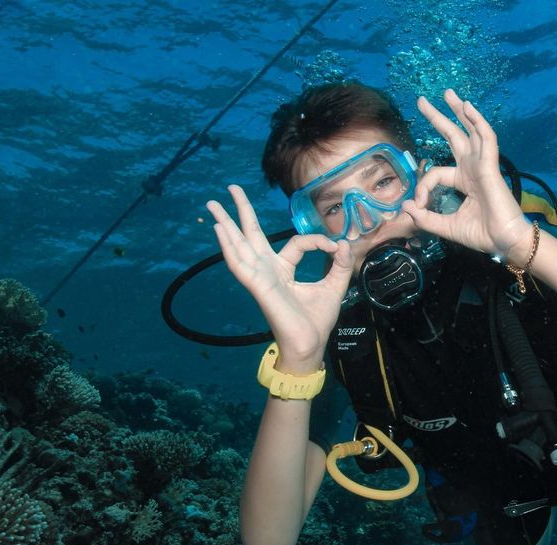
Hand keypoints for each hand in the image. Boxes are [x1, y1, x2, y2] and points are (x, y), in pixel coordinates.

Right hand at [206, 185, 353, 367]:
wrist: (310, 345)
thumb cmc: (317, 321)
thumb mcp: (334, 286)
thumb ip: (339, 264)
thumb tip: (344, 242)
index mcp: (283, 270)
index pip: (297, 243)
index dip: (318, 241)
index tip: (336, 247)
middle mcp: (268, 270)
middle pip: (251, 234)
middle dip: (241, 211)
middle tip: (231, 186)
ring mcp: (260, 278)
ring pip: (239, 245)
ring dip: (225, 223)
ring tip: (212, 203)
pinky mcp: (258, 287)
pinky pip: (240, 265)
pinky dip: (229, 247)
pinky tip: (220, 230)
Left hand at [402, 89, 532, 264]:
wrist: (505, 241)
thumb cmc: (481, 234)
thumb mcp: (445, 226)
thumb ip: (425, 218)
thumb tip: (405, 206)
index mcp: (463, 181)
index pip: (435, 173)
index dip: (422, 187)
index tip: (417, 206)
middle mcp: (472, 168)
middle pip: (453, 136)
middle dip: (438, 118)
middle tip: (422, 101)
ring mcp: (482, 165)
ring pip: (470, 130)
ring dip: (459, 111)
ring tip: (448, 93)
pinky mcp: (491, 166)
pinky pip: (486, 138)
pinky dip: (478, 122)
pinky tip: (468, 107)